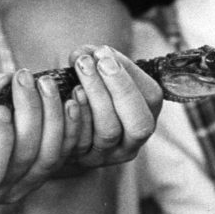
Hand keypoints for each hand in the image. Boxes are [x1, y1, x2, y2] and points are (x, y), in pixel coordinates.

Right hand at [0, 68, 83, 207]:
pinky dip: (72, 125)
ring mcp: (26, 185)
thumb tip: (2, 79)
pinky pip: (66, 153)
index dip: (0, 140)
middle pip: (25, 156)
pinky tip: (71, 99)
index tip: (1, 107)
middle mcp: (0, 191)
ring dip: (54, 116)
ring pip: (50, 156)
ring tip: (47, 84)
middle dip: (29, 113)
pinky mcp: (46, 174)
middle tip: (26, 79)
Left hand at [63, 46, 160, 169]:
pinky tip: (65, 98)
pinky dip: (75, 118)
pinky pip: (82, 143)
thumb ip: (98, 59)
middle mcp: (134, 141)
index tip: (101, 52)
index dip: (126, 76)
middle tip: (88, 62)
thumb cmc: (88, 91)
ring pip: (109, 132)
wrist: (65, 124)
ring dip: (92, 98)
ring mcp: (110, 155)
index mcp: (147, 115)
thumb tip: (86, 54)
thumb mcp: (100, 74)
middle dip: (115, 87)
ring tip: (75, 74)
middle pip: (137, 122)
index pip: (149, 99)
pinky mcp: (86, 161)